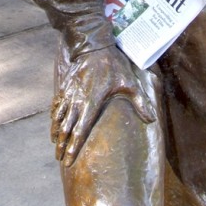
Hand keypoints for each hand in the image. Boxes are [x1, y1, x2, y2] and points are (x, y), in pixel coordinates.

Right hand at [51, 46, 156, 164]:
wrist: (94, 45)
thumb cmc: (114, 65)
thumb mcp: (130, 83)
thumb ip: (140, 102)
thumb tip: (152, 120)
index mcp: (92, 103)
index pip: (81, 130)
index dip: (74, 147)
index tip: (68, 160)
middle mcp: (78, 101)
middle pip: (67, 128)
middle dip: (62, 145)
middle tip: (59, 159)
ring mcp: (70, 93)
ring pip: (60, 118)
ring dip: (56, 133)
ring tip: (55, 146)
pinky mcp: (66, 87)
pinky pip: (57, 105)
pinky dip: (54, 117)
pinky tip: (53, 123)